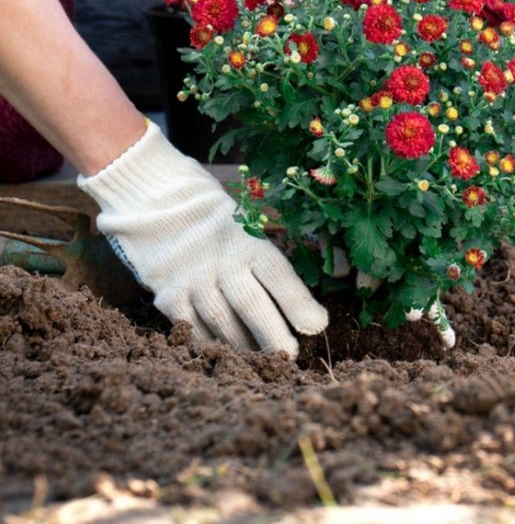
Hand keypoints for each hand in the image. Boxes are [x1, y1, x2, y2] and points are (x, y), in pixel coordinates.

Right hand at [78, 122, 327, 355]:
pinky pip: (192, 329)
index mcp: (246, 239)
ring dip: (245, 347)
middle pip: (251, 305)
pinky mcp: (167, 294)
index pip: (278, 275)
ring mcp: (191, 279)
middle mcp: (219, 260)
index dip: (299, 303)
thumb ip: (266, 259)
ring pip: (222, 323)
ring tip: (264, 363)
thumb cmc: (213, 215)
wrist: (152, 196)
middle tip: (291, 357)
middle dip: (274, 335)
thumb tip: (305, 296)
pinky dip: (211, 345)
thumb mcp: (245, 224)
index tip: (317, 326)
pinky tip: (226, 356)